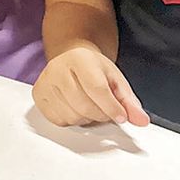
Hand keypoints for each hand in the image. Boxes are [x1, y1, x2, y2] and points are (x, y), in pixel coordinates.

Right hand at [32, 47, 149, 127]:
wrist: (72, 59)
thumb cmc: (94, 69)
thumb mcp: (116, 80)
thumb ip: (129, 101)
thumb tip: (141, 120)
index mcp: (80, 59)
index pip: (96, 88)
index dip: (112, 107)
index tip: (121, 117)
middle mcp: (57, 67)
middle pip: (84, 105)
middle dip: (101, 115)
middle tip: (105, 110)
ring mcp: (45, 81)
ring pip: (72, 116)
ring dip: (86, 119)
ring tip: (89, 106)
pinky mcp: (38, 94)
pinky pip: (59, 120)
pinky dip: (71, 120)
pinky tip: (74, 108)